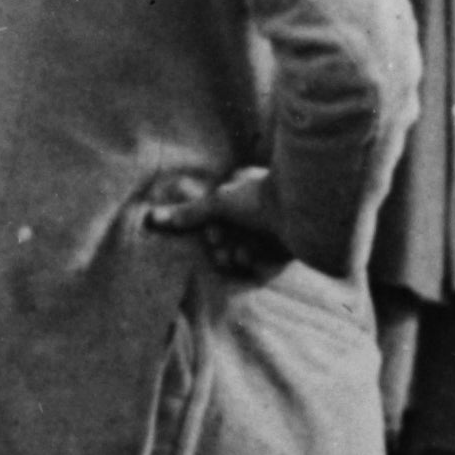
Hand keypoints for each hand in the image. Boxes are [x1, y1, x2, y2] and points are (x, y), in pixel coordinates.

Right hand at [172, 166, 292, 278]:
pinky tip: (257, 258)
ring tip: (242, 253)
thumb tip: (152, 218)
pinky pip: (262, 264)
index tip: (213, 233)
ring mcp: (271, 230)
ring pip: (243, 252)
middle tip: (225, 246)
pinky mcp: (284, 250)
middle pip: (229, 238)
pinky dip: (256, 263)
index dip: (212, 229)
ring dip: (238, 255)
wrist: (302, 213)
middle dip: (223, 246)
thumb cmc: (259, 198)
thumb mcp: (219, 203)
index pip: (218, 217)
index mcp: (244, 190)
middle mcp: (257, 209)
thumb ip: (189, 213)